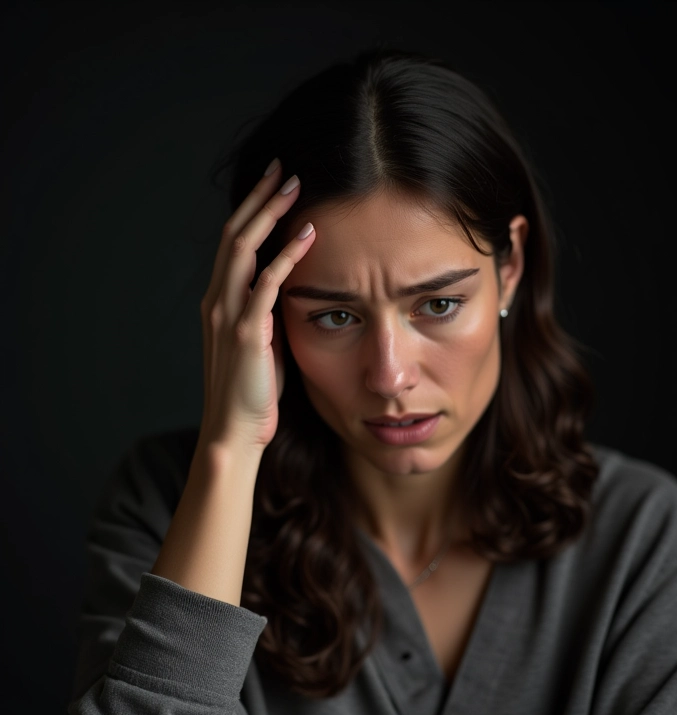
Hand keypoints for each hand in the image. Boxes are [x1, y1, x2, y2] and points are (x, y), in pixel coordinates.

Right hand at [198, 159, 314, 454]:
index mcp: (219, 301)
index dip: (251, 210)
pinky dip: (286, 256)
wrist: (235, 430)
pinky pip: (267, 283)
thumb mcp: (258, 342)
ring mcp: (229, 314)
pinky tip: (307, 235)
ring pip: (244, 249)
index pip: (233, 243)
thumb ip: (266, 311)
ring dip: (270, 214)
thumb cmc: (252, 390)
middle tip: (283, 169)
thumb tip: (291, 286)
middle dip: (259, 198)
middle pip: (235, 234)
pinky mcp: (248, 332)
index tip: (273, 185)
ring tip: (294, 186)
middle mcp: (218, 300)